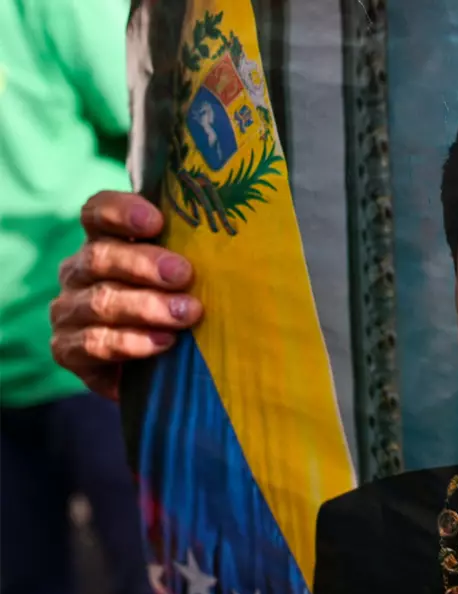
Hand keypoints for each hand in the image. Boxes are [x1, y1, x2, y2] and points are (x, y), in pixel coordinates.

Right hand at [50, 191, 201, 398]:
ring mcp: (70, 309)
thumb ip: (196, 258)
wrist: (157, 372)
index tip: (157, 221)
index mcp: (105, 242)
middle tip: (184, 275)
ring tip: (187, 314)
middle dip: (145, 264)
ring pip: (100, 300)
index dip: (122, 211)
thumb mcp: (187, 281)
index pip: (97, 212)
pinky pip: (94, 342)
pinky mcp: (69, 349)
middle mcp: (80, 271)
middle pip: (100, 256)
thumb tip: (244, 246)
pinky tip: (163, 343)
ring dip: (146, 307)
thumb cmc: (178, 310)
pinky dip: (131, 342)